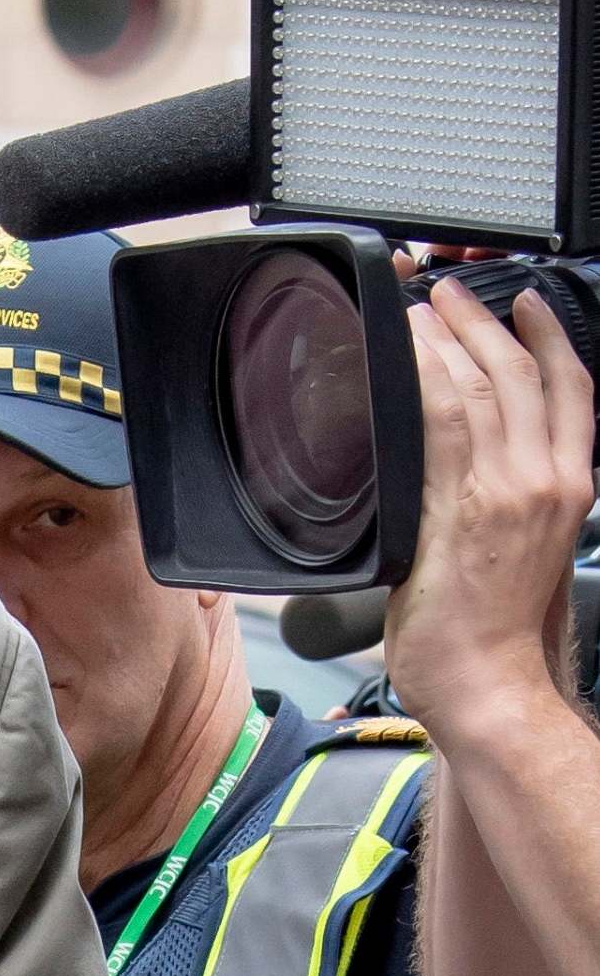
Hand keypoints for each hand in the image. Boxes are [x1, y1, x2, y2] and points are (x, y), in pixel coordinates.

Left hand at [382, 272, 593, 745]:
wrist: (492, 684)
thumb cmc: (497, 631)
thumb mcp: (523, 547)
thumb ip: (506, 498)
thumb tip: (464, 468)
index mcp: (569, 487)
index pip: (570, 389)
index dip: (547, 337)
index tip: (524, 304)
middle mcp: (547, 481)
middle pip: (523, 374)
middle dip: (486, 321)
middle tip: (450, 290)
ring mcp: (506, 492)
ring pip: (483, 389)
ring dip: (450, 339)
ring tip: (422, 308)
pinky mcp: (459, 510)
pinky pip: (441, 426)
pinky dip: (423, 381)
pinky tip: (405, 356)